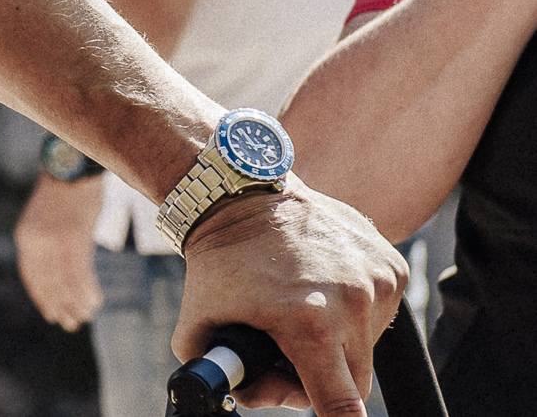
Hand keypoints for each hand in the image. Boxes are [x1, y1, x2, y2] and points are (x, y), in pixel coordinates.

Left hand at [14, 172, 104, 330]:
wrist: (72, 167)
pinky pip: (80, 273)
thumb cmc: (64, 193)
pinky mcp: (73, 238)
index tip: (51, 314)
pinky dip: (87, 290)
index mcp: (25, 237)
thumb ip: (47, 244)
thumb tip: (59, 273)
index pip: (31, 276)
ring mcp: (54, 241)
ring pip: (64, 281)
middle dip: (59, 305)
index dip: (42, 297)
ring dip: (75, 302)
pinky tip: (95, 302)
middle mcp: (35, 242)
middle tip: (71, 323)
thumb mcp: (46, 220)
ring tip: (85, 316)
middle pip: (47, 283)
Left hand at [173, 179, 405, 413]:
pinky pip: (380, 313)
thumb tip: (250, 399)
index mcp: (309, 323)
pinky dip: (354, 312)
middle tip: (286, 354)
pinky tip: (321, 287)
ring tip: (299, 311)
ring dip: (340, 344)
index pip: (341, 404)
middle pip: (354, 383)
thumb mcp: (199, 325)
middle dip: (323, 380)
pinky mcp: (393, 264)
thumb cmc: (218, 263)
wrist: (242, 196)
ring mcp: (378, 280)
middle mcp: (353, 302)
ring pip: (368, 348)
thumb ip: (222, 378)